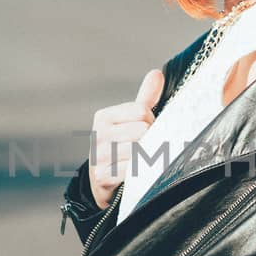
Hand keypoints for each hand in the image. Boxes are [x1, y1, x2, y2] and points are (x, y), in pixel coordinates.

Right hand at [88, 68, 164, 207]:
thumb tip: (157, 73)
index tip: (148, 131)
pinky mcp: (103, 177)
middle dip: (152, 140)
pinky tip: (139, 174)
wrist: (103, 182)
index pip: (142, 111)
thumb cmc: (122, 146)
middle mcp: (98, 135)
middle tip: (148, 149)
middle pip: (143, 131)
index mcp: (104, 117)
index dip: (153, 122)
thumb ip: (145, 99)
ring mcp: (99, 157)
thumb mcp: (131, 121)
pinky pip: (133, 170)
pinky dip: (142, 173)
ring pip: (140, 150)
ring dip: (150, 158)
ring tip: (145, 161)